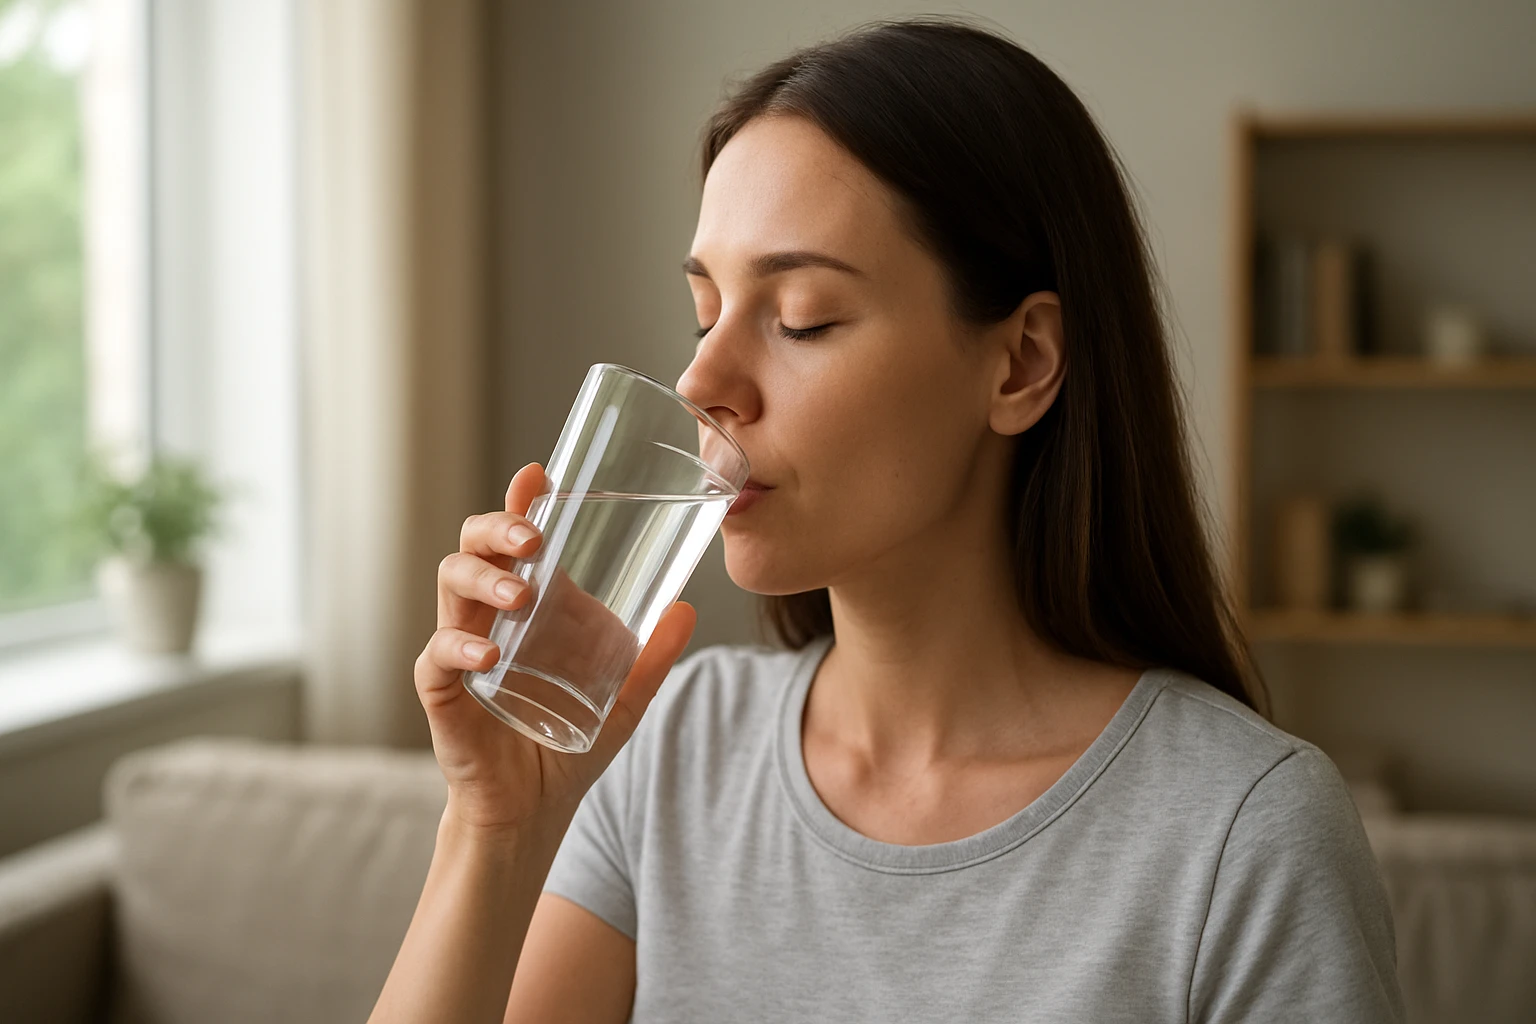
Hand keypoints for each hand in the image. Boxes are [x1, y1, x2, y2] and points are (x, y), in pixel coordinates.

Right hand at [413, 462, 696, 838]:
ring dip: (485, 579)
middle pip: (472, 547)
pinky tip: (488, 652)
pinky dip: (458, 647)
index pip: (512, 540)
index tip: (539, 474)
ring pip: (449, 585)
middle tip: (533, 537)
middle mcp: (485, 617)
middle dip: (498, 529)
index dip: (519, 503)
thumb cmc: (566, 742)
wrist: (533, 810)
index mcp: (523, 606)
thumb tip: (687, 609)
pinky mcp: (442, 692)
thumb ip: (652, 656)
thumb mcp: (624, 696)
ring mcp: (459, 650)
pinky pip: (435, 655)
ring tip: (522, 592)